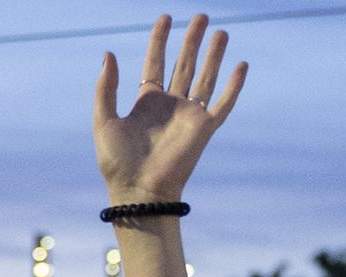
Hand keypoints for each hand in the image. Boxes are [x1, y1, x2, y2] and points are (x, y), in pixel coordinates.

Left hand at [93, 14, 246, 204]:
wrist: (138, 191)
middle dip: (192, 40)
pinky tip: (242, 66)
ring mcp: (189, 116)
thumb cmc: (117, 162)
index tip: (165, 17)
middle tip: (201, 16)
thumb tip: (108, 53)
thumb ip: (106, 87)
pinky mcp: (204, 130)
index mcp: (146, 102)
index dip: (159, 40)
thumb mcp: (104, 120)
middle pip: (184, 64)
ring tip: (221, 32)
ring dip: (214, 55)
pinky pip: (223, 104)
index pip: (155, 63)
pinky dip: (233, 86)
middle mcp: (170, 105)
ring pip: (205, 78)